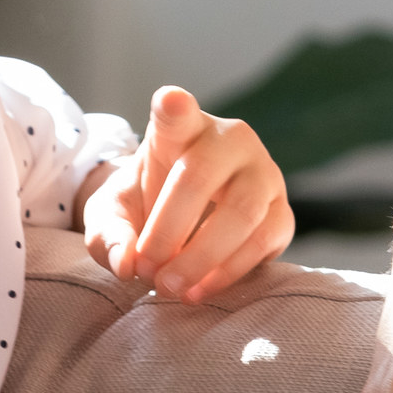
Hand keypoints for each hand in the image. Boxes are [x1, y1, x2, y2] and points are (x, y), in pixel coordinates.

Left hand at [82, 87, 294, 302]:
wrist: (184, 222)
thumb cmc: (146, 205)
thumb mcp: (113, 216)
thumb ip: (108, 236)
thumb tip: (127, 263)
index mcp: (181, 128)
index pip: (177, 111)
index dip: (174, 106)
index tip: (170, 101)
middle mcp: (229, 141)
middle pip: (201, 176)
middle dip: (168, 230)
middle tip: (146, 270)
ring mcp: (263, 173)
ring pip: (242, 213)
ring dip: (201, 258)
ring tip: (169, 287)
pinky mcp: (283, 211)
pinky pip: (264, 241)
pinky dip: (228, 272)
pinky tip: (198, 290)